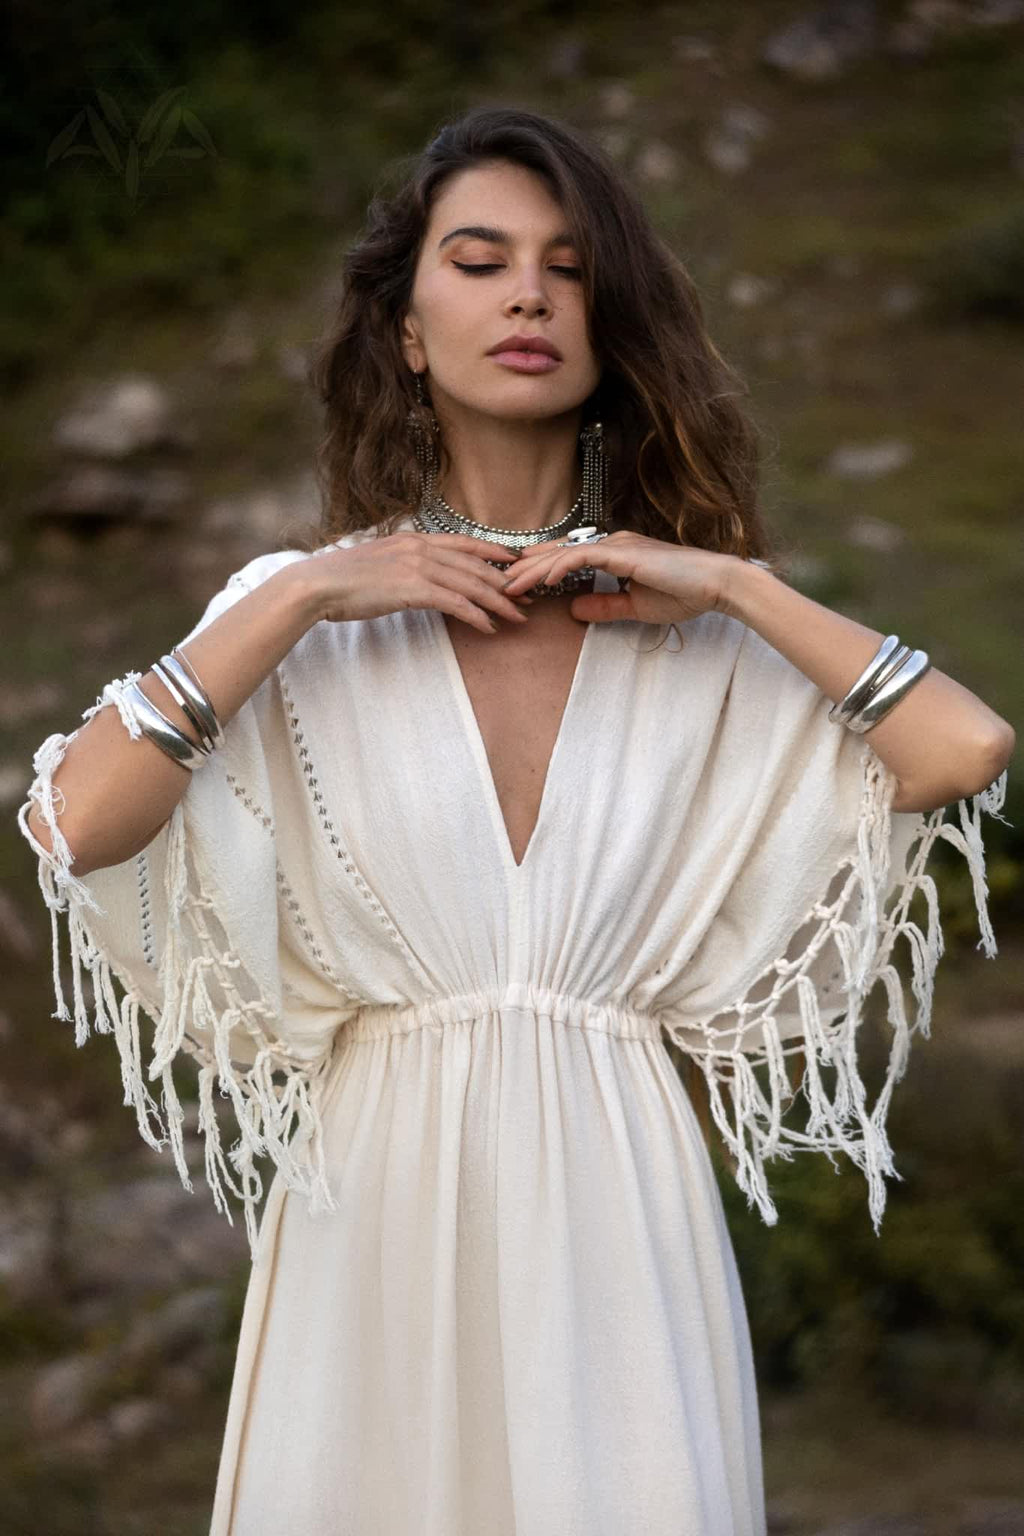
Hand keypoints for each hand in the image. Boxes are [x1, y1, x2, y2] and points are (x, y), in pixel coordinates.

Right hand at [307, 532, 534, 634]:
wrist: (319, 585)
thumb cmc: (342, 580)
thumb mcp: (378, 563)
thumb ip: (401, 565)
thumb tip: (414, 577)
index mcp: (413, 539)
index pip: (464, 543)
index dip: (493, 553)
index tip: (515, 562)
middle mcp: (420, 548)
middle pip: (475, 565)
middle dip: (505, 582)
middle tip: (527, 597)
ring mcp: (418, 566)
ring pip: (471, 584)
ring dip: (499, 602)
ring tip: (517, 617)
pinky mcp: (414, 588)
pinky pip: (455, 603)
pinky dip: (476, 615)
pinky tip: (489, 627)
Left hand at [498, 529, 737, 626]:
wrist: (715, 585)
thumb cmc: (683, 594)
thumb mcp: (634, 606)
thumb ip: (604, 606)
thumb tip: (573, 609)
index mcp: (615, 552)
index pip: (568, 558)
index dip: (541, 568)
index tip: (517, 582)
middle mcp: (612, 543)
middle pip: (559, 553)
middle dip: (527, 568)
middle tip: (499, 582)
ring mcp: (617, 544)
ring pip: (564, 554)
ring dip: (534, 569)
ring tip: (509, 583)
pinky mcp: (624, 552)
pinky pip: (583, 558)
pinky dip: (559, 568)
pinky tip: (541, 580)